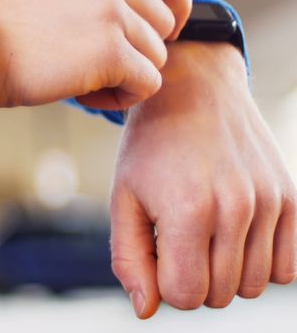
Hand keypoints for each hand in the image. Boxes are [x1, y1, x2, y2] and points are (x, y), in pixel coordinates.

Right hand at [0, 0, 191, 108]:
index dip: (176, 3)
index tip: (161, 27)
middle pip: (164, 22)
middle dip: (136, 50)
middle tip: (93, 64)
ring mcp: (112, 11)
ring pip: (155, 57)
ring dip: (123, 77)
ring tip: (78, 78)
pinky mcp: (111, 51)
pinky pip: (145, 85)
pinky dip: (119, 98)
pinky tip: (82, 93)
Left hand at [110, 42, 296, 317]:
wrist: (193, 92)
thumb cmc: (150, 149)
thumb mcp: (123, 198)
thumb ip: (129, 258)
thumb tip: (147, 310)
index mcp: (188, 210)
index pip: (185, 295)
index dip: (164, 283)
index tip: (156, 250)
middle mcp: (236, 209)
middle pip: (219, 295)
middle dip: (193, 277)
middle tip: (177, 237)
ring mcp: (269, 203)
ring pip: (252, 286)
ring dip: (226, 272)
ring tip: (204, 232)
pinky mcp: (291, 199)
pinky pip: (287, 269)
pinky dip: (262, 264)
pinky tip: (235, 235)